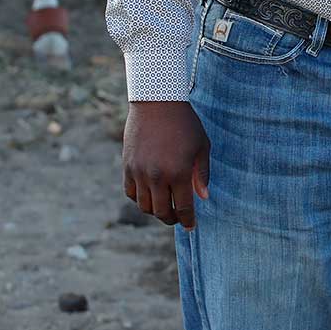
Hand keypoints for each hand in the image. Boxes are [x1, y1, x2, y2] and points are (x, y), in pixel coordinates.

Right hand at [122, 100, 210, 228]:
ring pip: (144, 206)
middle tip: (177, 218)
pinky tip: (150, 195)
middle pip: (161, 212)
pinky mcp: (127, 166)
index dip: (188, 221)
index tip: (191, 226)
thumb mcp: (202, 147)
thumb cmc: (185, 123)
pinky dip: (139, 198)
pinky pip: (130, 192)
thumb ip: (202, 174)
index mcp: (179, 173)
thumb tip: (203, 197)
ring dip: (155, 210)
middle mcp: (157, 176)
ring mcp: (139, 172)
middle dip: (171, 219)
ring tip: (164, 207)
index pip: (183, 208)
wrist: (156, 102)